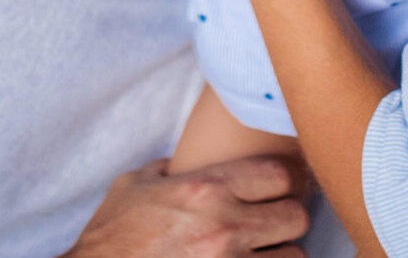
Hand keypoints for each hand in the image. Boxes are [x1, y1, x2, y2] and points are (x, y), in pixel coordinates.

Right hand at [64, 156, 306, 256]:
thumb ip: (168, 168)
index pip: (279, 174)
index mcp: (205, 190)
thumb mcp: (133, 186)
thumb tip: (185, 159)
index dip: (280, 180)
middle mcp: (224, 227)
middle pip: (296, 216)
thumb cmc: (111, 238)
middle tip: (273, 224)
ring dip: (282, 256)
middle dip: (287, 219)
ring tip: (264, 254)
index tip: (272, 188)